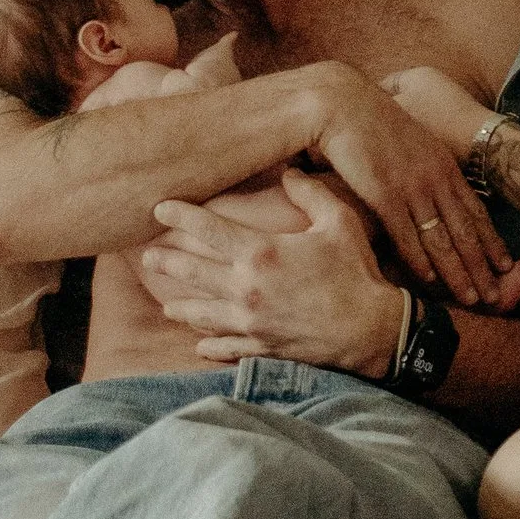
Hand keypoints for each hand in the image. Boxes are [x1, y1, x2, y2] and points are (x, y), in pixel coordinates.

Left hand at [141, 178, 406, 370]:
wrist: (373, 331)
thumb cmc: (358, 272)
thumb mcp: (340, 223)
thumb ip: (311, 194)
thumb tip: (290, 170)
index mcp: (262, 253)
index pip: (209, 230)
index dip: (181, 217)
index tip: (159, 209)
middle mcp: (247, 288)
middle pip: (193, 274)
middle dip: (167, 264)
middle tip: (147, 258)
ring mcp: (251, 322)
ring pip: (202, 315)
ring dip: (181, 308)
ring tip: (166, 305)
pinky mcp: (261, 348)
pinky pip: (225, 347)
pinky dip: (209, 346)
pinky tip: (199, 344)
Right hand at [301, 66, 510, 302]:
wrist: (346, 103)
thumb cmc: (374, 120)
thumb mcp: (412, 141)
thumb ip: (424, 165)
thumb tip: (429, 187)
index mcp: (443, 164)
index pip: (475, 208)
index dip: (490, 239)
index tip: (504, 262)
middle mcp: (435, 178)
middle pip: (465, 230)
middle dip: (482, 265)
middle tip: (496, 294)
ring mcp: (412, 187)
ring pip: (442, 239)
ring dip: (458, 272)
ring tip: (471, 297)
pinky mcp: (385, 194)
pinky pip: (407, 235)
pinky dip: (420, 260)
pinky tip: (430, 280)